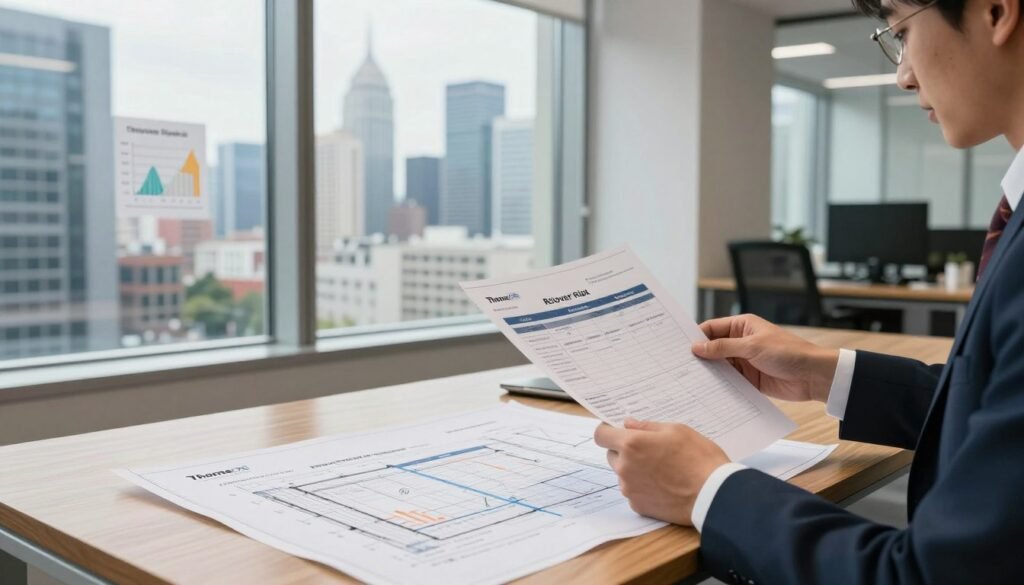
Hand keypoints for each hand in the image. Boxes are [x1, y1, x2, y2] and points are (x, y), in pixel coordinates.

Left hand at [594, 418, 728, 525]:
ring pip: (623, 474)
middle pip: (612, 455)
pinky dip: (643, 487)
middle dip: (624, 451)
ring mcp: (630, 489)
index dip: (608, 432)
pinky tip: (664, 485)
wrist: (713, 495)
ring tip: (661, 470)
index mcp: (631, 444)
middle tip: (650, 451)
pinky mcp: (638, 506)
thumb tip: (628, 424)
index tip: (618, 432)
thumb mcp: (676, 430)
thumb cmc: (699, 458)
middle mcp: (625, 467)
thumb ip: (647, 426)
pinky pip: (633, 491)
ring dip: (634, 469)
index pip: (600, 435)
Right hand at [691, 314, 839, 402]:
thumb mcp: (752, 347)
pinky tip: (707, 391)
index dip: (696, 337)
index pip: (711, 329)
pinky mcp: (749, 379)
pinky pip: (729, 381)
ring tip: (689, 380)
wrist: (813, 376)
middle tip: (679, 366)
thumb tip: (696, 347)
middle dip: (699, 356)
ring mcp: (744, 362)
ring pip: (720, 366)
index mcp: (742, 326)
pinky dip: (720, 385)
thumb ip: (722, 348)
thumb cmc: (788, 353)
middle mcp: (741, 342)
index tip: (679, 347)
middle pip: (713, 348)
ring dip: (709, 373)